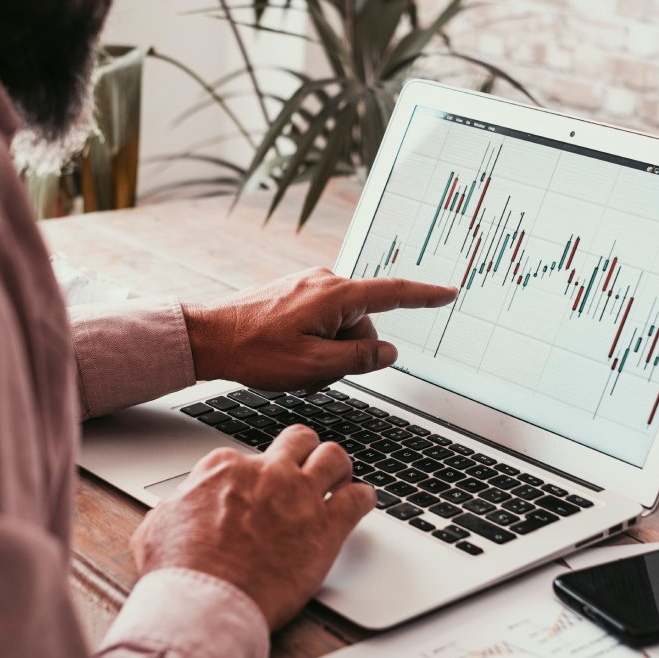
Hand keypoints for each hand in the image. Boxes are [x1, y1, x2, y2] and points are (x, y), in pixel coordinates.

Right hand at [131, 425, 375, 629]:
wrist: (204, 602)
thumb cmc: (178, 570)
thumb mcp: (158, 523)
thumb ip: (179, 505)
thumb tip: (181, 506)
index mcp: (225, 467)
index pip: (249, 455)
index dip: (254, 475)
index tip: (257, 489)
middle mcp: (267, 472)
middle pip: (298, 441)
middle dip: (303, 451)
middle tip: (306, 467)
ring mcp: (299, 496)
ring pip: (334, 457)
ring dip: (338, 467)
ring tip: (339, 479)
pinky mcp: (326, 527)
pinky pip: (359, 498)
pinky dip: (363, 498)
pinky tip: (360, 504)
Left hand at [182, 267, 456, 391]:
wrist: (208, 338)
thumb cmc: (254, 351)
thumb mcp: (314, 366)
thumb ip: (358, 359)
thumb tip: (388, 351)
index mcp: (336, 295)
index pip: (393, 293)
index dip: (425, 296)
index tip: (449, 292)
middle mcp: (325, 282)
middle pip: (363, 325)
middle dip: (348, 354)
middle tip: (313, 375)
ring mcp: (307, 287)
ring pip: (341, 328)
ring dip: (327, 354)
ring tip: (295, 369)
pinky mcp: (294, 295)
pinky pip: (321, 322)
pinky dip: (314, 345)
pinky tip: (288, 358)